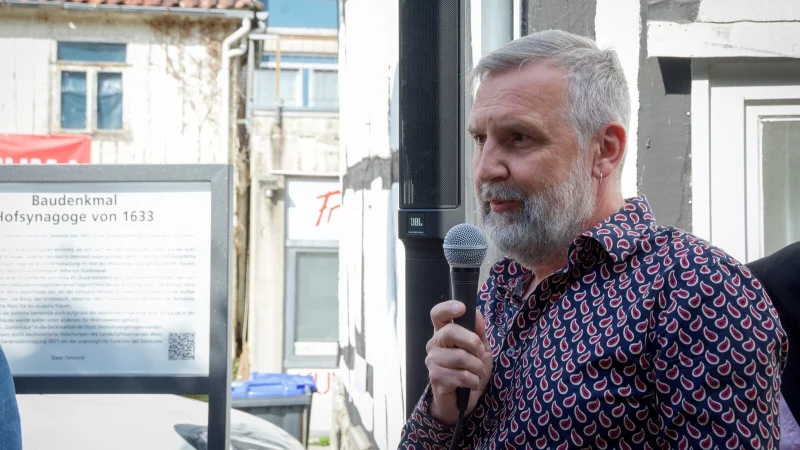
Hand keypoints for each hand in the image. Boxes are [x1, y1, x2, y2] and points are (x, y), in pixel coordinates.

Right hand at [426, 300, 492, 425]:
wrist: (462, 401)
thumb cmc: (470, 371)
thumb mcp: (480, 350)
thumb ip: (478, 331)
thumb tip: (476, 313)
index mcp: (443, 334)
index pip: (438, 314)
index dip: (448, 308)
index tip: (462, 308)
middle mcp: (434, 345)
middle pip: (451, 332)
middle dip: (474, 343)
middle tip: (480, 354)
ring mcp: (432, 362)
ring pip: (461, 356)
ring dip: (477, 367)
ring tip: (476, 373)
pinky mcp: (436, 378)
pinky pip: (462, 375)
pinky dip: (474, 381)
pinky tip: (471, 384)